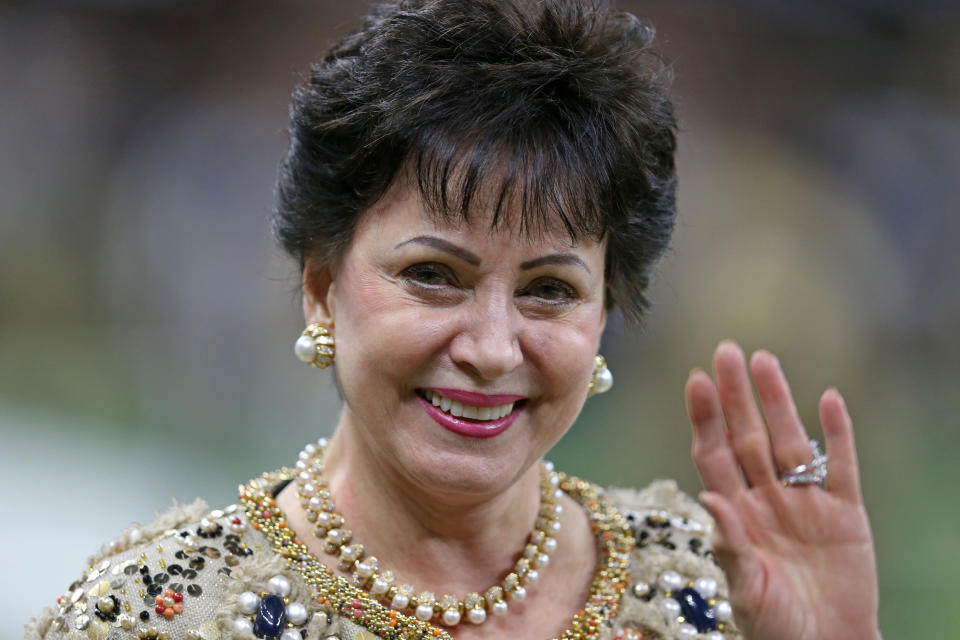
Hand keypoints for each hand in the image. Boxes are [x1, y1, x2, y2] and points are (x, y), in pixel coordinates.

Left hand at [685, 341, 879, 639]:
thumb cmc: (776, 627)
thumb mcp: (746, 590)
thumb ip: (729, 545)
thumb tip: (708, 499)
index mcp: (736, 514)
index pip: (714, 454)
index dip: (705, 418)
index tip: (695, 379)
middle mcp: (766, 499)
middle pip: (748, 436)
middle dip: (736, 396)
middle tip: (726, 350)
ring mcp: (804, 502)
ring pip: (789, 440)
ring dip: (779, 402)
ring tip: (765, 360)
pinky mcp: (845, 513)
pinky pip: (840, 465)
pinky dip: (836, 434)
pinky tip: (828, 399)